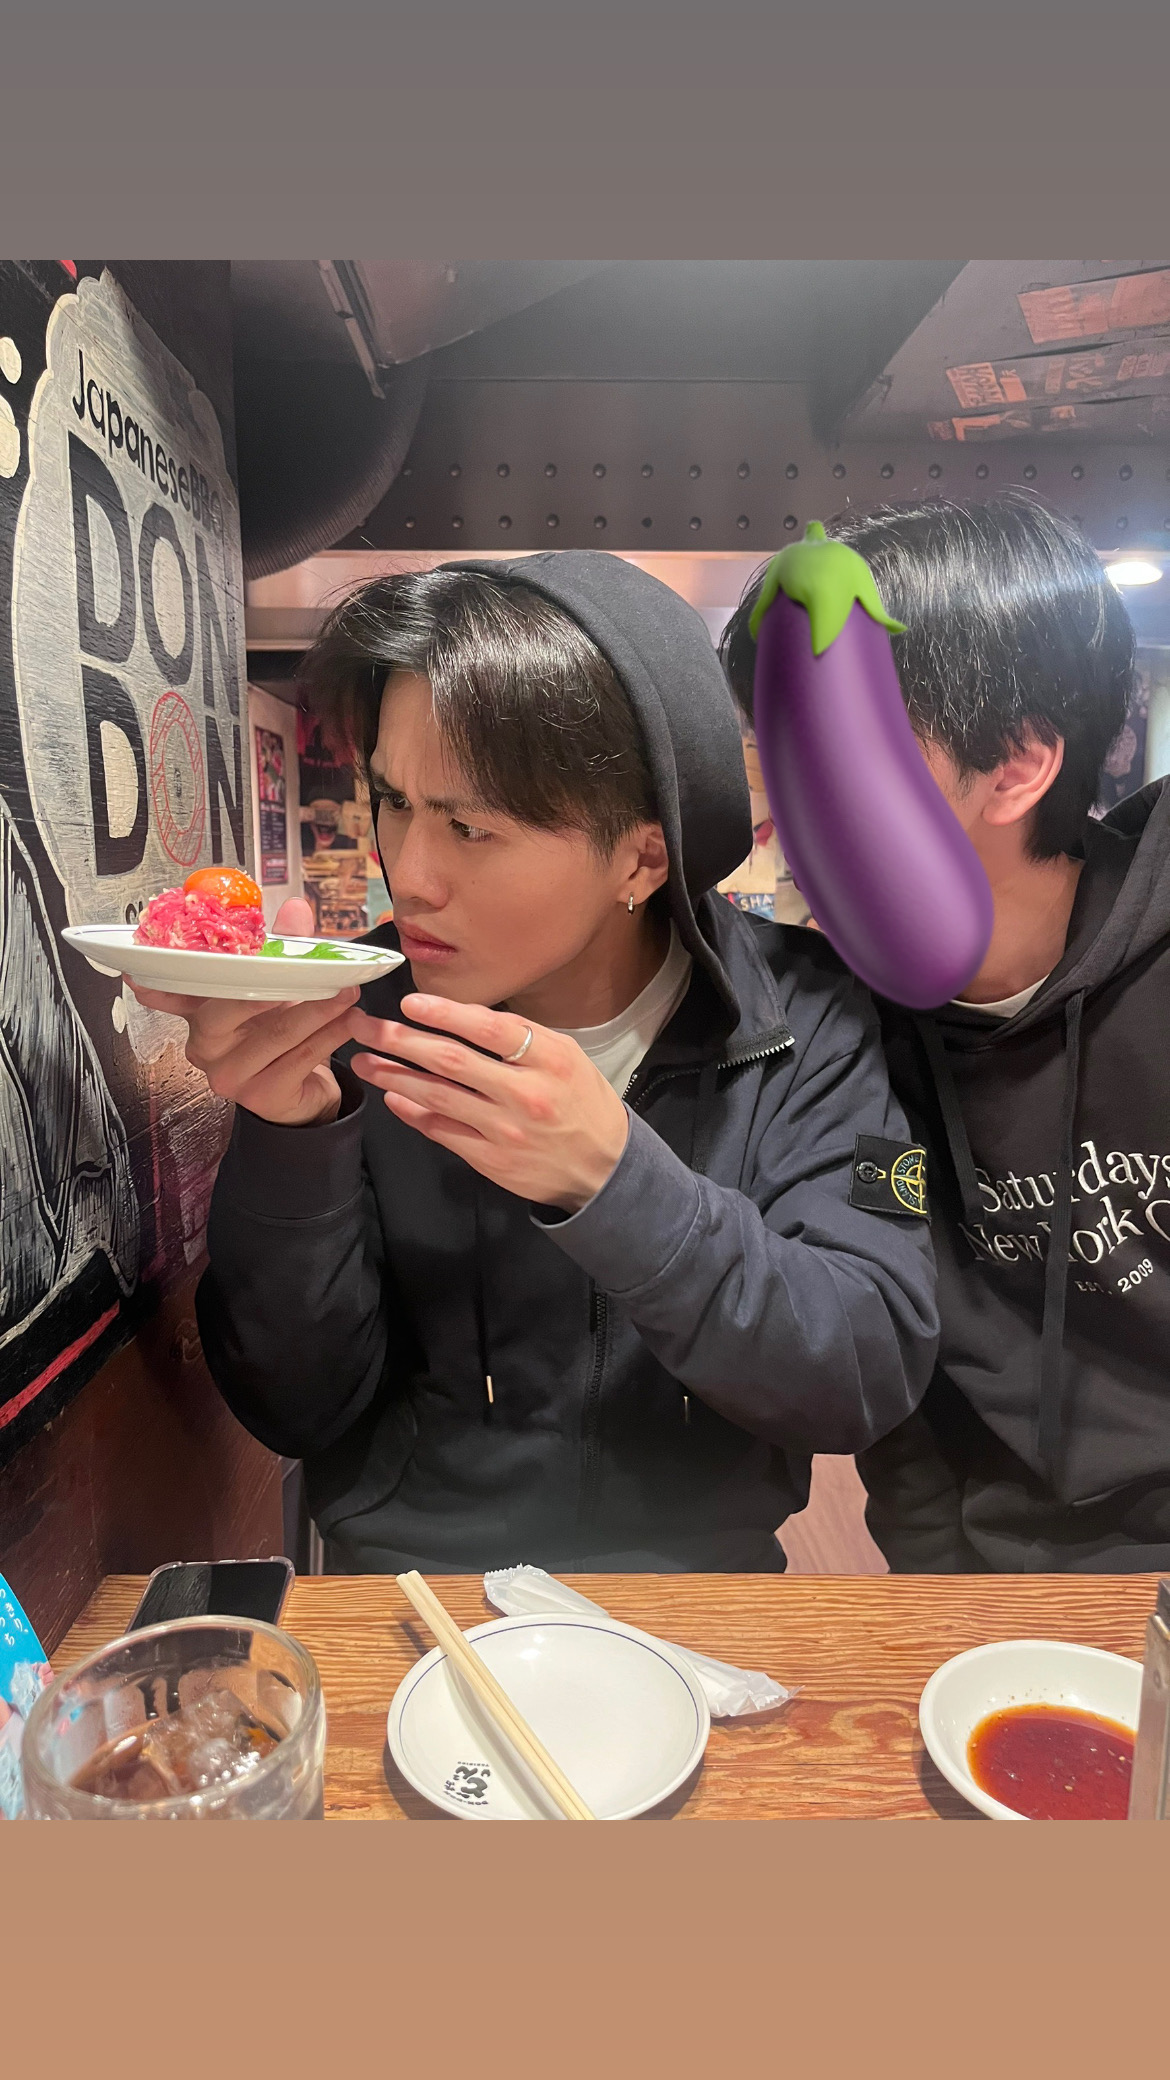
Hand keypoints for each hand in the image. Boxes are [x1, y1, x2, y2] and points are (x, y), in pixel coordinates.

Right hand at [123, 897, 360, 1126]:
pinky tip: (349, 1020)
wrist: (305, 1093)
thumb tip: (294, 907)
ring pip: (276, 1033)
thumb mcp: (281, 988)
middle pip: (229, 1009)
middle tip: (312, 971)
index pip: (174, 994)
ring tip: (348, 991)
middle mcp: (205, 1046)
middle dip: (276, 986)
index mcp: (200, 1014)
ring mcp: (230, 1075)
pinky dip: (329, 1036)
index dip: (157, 984)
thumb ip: (284, 950)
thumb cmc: (281, 1034)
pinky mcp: (262, 1095)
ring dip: (318, 1009)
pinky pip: (300, 1058)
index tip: (137, 971)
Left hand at [350, 994, 630, 1212]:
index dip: (445, 1013)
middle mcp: (526, 1093)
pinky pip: (442, 1131)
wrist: (603, 1169)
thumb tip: (460, 1016)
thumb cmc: (582, 1103)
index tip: (409, 1002)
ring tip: (364, 1060)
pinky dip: (413, 1112)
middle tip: (365, 1026)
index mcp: (549, 1060)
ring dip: (394, 1076)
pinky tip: (392, 1096)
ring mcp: (505, 1130)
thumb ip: (520, 1037)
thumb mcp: (567, 1058)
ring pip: (438, 1096)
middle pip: (451, 1060)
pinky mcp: (491, 1160)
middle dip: (400, 1040)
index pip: (490, 1028)